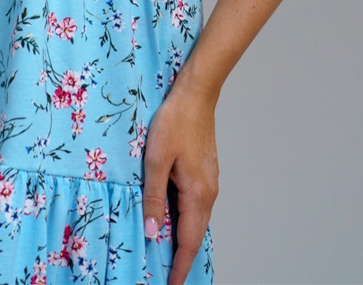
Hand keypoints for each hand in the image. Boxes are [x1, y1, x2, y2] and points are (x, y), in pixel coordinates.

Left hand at [142, 81, 218, 283]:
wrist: (196, 95)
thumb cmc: (174, 122)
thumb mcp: (156, 159)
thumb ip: (153, 197)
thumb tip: (153, 232)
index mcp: (198, 194)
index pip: (189, 242)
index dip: (180, 267)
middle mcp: (208, 193)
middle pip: (195, 234)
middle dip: (181, 257)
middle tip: (164, 272)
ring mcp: (209, 182)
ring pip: (195, 219)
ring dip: (182, 237)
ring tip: (163, 251)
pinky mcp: (205, 173)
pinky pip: (195, 204)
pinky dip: (184, 218)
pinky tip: (170, 217)